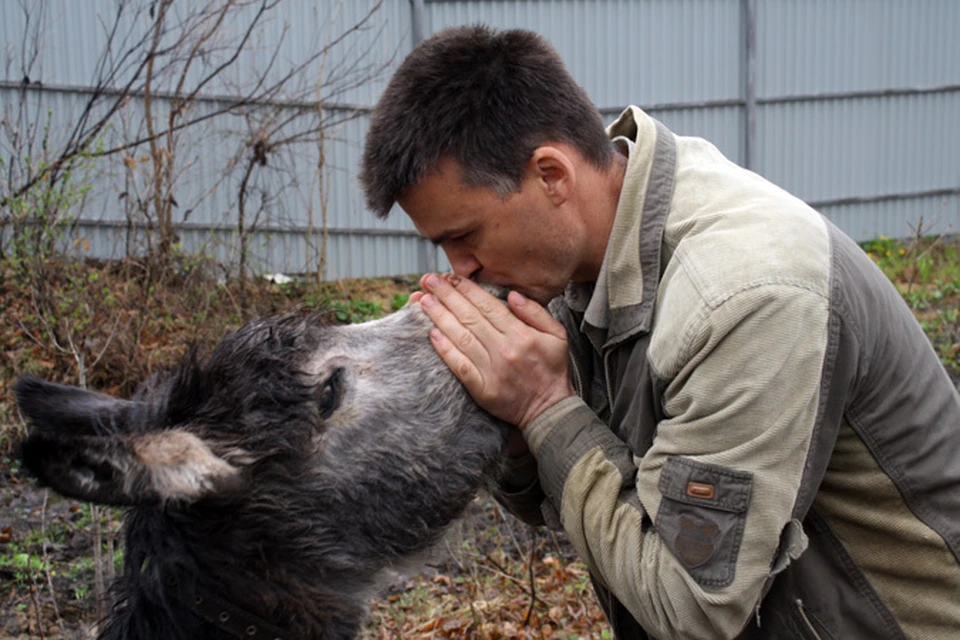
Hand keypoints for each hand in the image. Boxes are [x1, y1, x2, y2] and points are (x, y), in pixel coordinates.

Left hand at [417, 273, 573, 429]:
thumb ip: (536, 312)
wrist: (549, 410)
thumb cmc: (552, 369)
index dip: (467, 290)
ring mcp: (491, 370)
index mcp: (521, 335)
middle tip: (429, 281)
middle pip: (470, 317)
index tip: (451, 277)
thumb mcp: (557, 335)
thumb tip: (512, 295)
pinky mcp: (481, 388)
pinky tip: (432, 334)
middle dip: (447, 296)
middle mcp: (504, 349)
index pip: (488, 306)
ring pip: (461, 337)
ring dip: (440, 317)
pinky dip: (444, 349)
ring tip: (424, 301)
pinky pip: (459, 365)